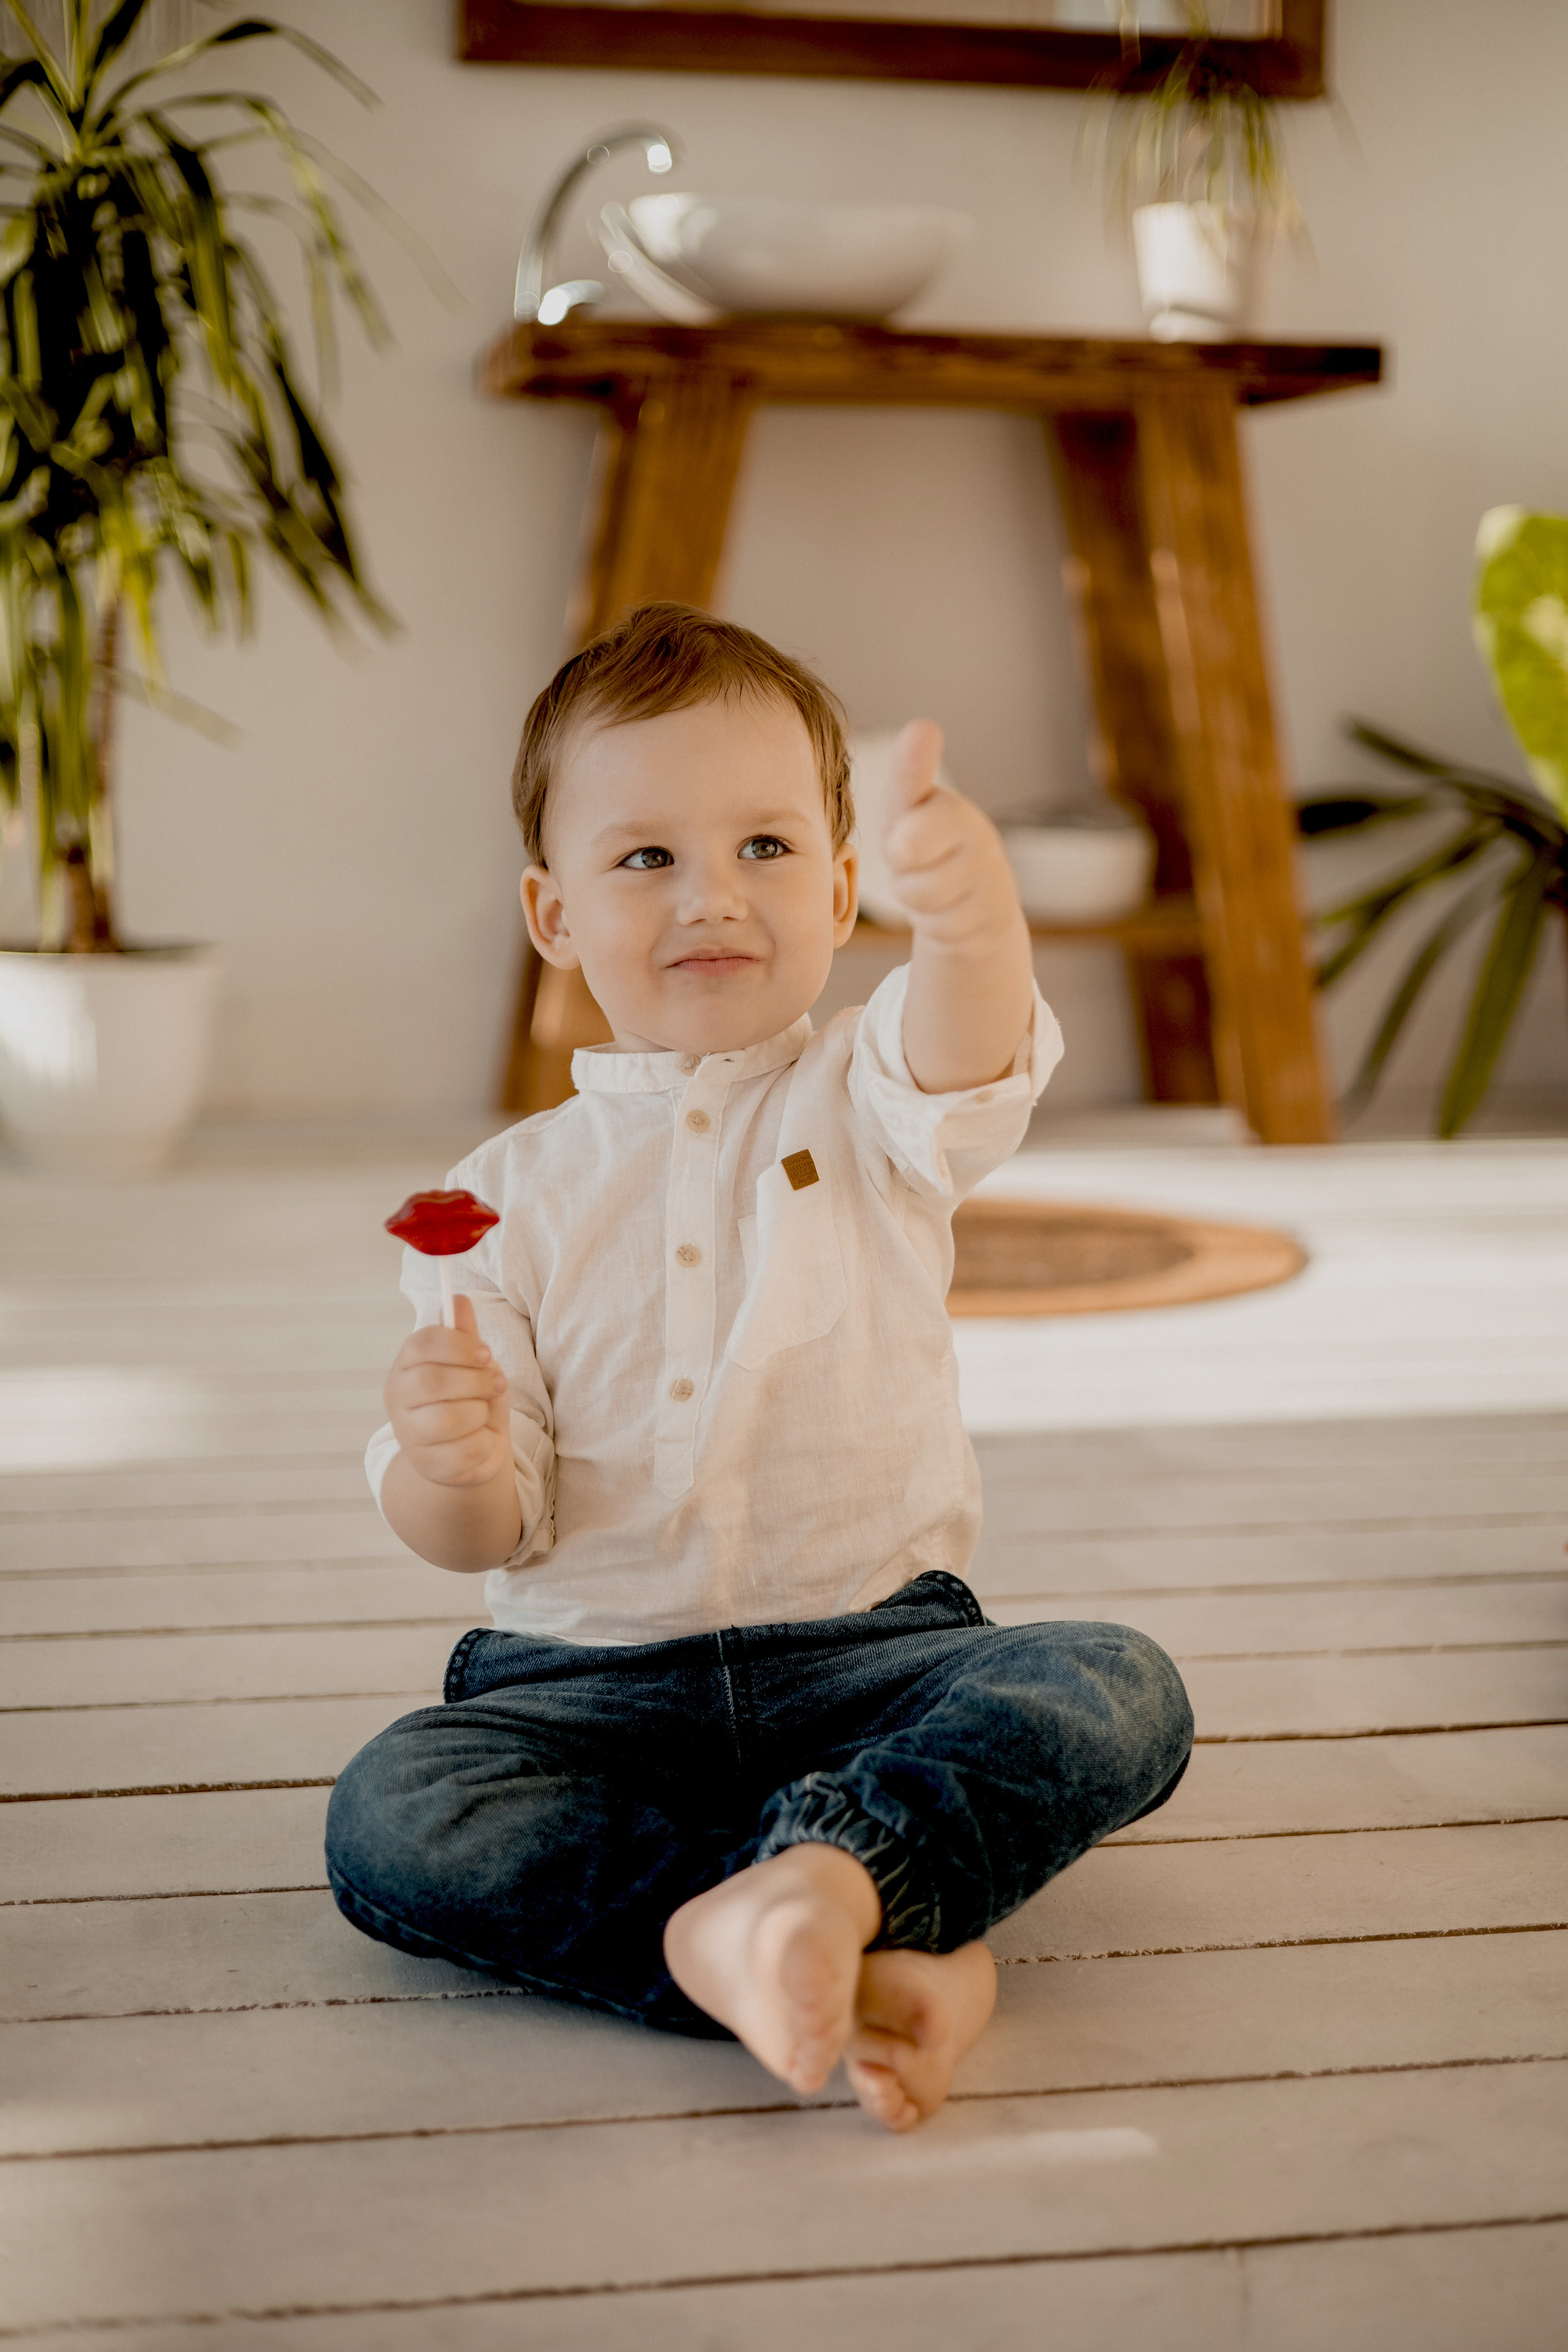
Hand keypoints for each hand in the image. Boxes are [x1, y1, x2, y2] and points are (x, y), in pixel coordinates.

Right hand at [383, 1294, 511, 1490]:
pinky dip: (486, 1443)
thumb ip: (465, 1336)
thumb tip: (458, 1299)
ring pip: (449, 1419)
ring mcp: (409, 1436)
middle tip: (497, 1385)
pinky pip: (466, 1451)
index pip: (421, 1344)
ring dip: (481, 1413)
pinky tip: (483, 1439)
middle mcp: (398, 1399)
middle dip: (476, 1381)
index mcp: (405, 1366)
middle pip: (433, 1381)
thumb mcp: (472, 1364)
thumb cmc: (470, 1399)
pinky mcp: (428, 1466)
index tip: (486, 1354)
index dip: (457, 1345)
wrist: (470, 1452)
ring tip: (485, 1413)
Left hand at [881, 719, 1018, 949]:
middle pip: (907, 849)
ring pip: (920, 894)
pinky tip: (950, 909)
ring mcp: (988, 873)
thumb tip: (923, 727)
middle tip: (911, 861)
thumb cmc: (926, 852)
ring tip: (930, 885)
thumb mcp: (904, 818)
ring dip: (915, 898)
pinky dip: (936, 924)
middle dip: (901, 863)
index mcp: (942, 802)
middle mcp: (973, 830)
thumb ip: (905, 786)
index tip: (921, 729)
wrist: (978, 906)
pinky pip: (942, 927)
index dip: (915, 760)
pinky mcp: (994, 914)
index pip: (918, 782)